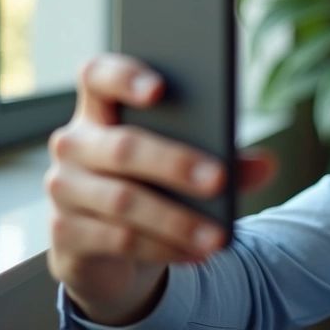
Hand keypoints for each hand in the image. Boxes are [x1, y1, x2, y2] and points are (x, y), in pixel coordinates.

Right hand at [44, 53, 277, 325]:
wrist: (107, 246)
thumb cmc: (150, 184)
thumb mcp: (183, 166)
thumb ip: (223, 158)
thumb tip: (266, 164)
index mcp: (100, 109)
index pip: (98, 76)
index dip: (124, 77)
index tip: (160, 88)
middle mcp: (74, 143)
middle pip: (122, 146)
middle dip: (175, 163)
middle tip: (219, 179)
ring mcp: (63, 188)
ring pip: (123, 200)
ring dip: (176, 220)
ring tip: (216, 235)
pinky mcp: (64, 232)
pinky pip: (117, 239)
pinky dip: (162, 247)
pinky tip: (195, 253)